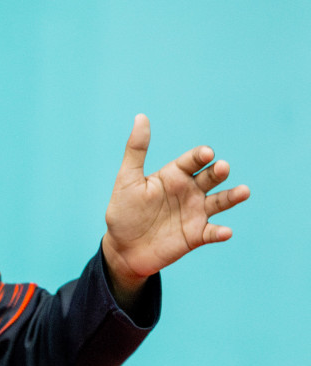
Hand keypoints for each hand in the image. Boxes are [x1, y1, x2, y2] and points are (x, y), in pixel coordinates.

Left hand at [101, 114, 249, 305]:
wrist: (122, 248)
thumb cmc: (123, 212)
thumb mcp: (127, 180)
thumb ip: (136, 150)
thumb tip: (140, 117)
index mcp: (173, 175)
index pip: (192, 161)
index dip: (200, 156)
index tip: (206, 153)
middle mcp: (189, 191)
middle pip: (210, 177)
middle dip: (218, 171)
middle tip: (223, 167)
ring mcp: (195, 213)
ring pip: (220, 201)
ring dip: (233, 196)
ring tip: (244, 191)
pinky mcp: (196, 235)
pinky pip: (212, 232)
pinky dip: (220, 232)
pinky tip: (225, 231)